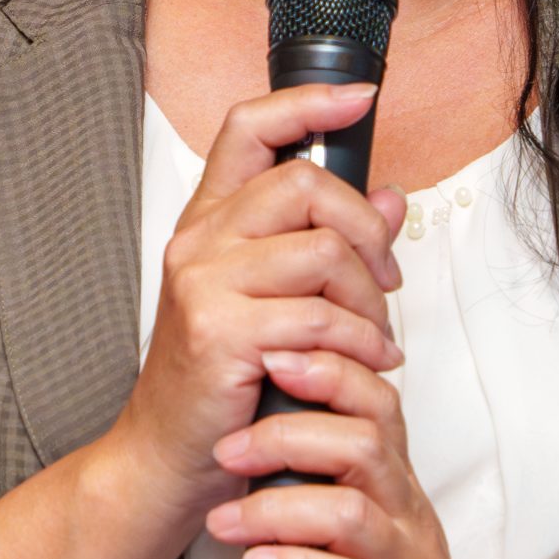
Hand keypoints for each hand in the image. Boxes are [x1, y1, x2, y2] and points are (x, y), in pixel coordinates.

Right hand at [113, 81, 410, 529]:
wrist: (168, 459)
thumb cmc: (222, 383)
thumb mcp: (274, 301)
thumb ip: (328, 245)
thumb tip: (390, 198)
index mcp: (210, 220)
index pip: (250, 127)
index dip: (308, 102)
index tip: (359, 99)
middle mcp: (199, 240)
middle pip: (305, 183)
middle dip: (366, 230)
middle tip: (386, 279)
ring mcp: (204, 283)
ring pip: (324, 252)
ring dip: (371, 300)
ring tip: (377, 340)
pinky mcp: (219, 331)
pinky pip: (320, 317)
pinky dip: (359, 343)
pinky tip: (366, 365)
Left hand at [201, 346, 517, 558]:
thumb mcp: (360, 532)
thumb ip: (321, 483)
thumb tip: (253, 433)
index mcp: (396, 487)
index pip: (374, 403)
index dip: (325, 371)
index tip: (268, 355)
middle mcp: (406, 517)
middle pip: (361, 444)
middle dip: (285, 435)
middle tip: (226, 449)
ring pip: (351, 512)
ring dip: (276, 509)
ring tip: (224, 520)